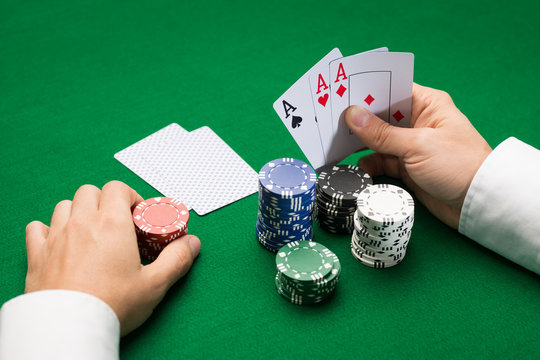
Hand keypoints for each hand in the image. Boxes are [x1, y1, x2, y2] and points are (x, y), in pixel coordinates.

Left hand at [24, 181, 200, 334]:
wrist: (71, 328)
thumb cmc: (111, 305)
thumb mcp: (155, 284)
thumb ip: (177, 259)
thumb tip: (192, 243)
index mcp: (111, 224)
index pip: (118, 188)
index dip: (130, 197)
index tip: (137, 216)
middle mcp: (82, 223)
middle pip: (90, 192)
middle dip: (105, 201)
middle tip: (117, 223)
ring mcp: (57, 237)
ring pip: (65, 206)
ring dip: (78, 212)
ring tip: (90, 232)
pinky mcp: (38, 254)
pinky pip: (37, 228)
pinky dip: (48, 229)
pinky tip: (58, 241)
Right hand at [345, 83, 491, 228]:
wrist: (477, 203)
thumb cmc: (456, 164)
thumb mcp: (417, 145)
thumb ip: (382, 133)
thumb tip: (352, 115)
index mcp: (427, 104)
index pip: (392, 89)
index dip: (368, 91)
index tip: (342, 94)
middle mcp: (417, 122)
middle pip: (381, 115)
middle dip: (359, 120)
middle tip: (332, 121)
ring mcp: (411, 145)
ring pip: (378, 140)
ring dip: (361, 144)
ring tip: (338, 145)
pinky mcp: (407, 167)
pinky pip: (382, 161)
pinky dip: (370, 164)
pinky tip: (359, 168)